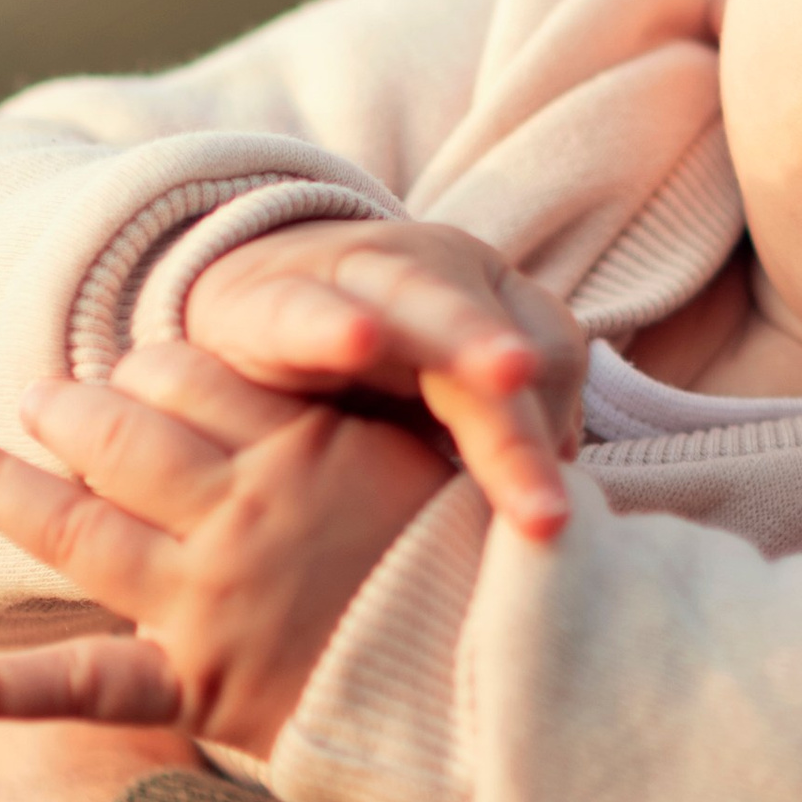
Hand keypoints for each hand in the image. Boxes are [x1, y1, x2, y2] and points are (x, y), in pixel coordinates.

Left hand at [0, 337, 455, 751]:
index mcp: (300, 444)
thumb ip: (374, 414)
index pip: (196, 378)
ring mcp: (206, 597)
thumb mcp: (437, 456)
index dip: (158, 367)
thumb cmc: (485, 559)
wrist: (509, 678)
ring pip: (77, 525)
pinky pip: (82, 687)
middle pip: (124, 436)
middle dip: (72, 408)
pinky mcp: (193, 685)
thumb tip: (360, 346)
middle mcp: (238, 511)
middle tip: (36, 390)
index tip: (138, 365)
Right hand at [184, 215, 587, 536]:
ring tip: (512, 371)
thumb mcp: (436, 397)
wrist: (247, 298)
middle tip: (549, 505)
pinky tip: (360, 340)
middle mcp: (435, 276)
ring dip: (466, 337)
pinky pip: (308, 310)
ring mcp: (359, 276)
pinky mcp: (277, 297)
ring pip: (423, 304)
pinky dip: (333, 324)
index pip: (553, 356)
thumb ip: (495, 435)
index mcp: (488, 298)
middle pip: (497, 348)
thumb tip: (550, 505)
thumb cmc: (364, 366)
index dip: (551, 438)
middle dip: (522, 427)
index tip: (544, 525)